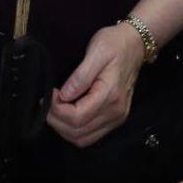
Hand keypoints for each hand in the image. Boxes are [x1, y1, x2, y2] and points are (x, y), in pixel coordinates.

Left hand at [46, 23, 143, 147]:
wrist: (135, 45)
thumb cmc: (115, 44)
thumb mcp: (96, 52)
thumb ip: (80, 77)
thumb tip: (63, 96)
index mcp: (110, 95)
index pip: (77, 117)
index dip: (57, 110)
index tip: (49, 94)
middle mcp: (115, 112)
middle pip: (78, 131)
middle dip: (56, 120)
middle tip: (47, 103)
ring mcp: (117, 118)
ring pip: (83, 138)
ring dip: (63, 128)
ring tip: (54, 109)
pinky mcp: (115, 119)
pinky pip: (91, 135)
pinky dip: (74, 130)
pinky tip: (67, 115)